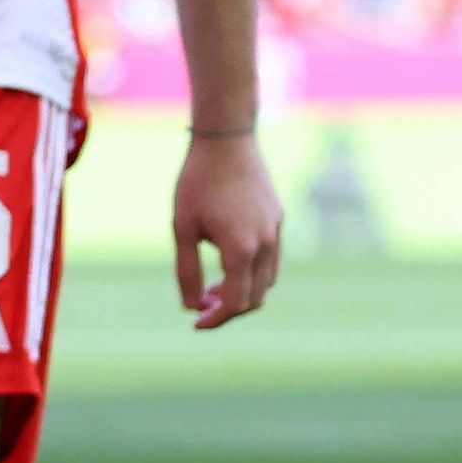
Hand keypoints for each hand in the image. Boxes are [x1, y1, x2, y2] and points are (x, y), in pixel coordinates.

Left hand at [171, 128, 283, 330]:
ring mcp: (277, 230)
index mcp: (241, 249)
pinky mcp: (279, 218)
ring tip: (214, 286)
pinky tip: (229, 262)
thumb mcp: (182, 228)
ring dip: (244, 292)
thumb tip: (191, 306)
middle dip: (229, 310)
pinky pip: (272, 258)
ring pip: (268, 280)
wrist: (226, 139)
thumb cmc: (197, 182)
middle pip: (256, 298)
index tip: (195, 323)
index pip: (236, 303)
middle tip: (202, 306)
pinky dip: (253, 272)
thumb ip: (186, 271)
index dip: (216, 319)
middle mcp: (266, 244)